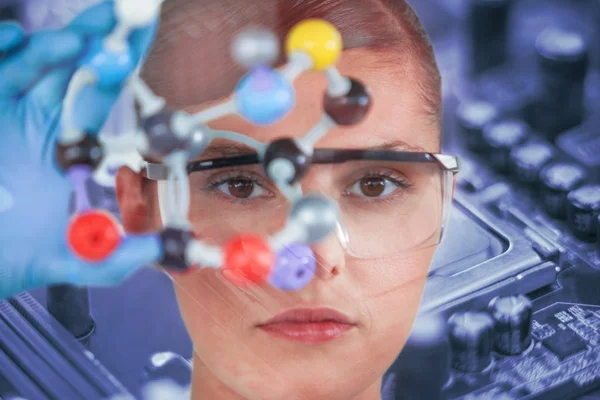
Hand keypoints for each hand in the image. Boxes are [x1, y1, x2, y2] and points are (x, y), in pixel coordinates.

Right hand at [0, 1, 162, 299]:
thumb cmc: (14, 258)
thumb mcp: (73, 261)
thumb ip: (119, 258)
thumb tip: (172, 248)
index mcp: (67, 144)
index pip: (100, 93)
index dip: (121, 60)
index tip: (145, 29)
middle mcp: (34, 121)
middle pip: (68, 67)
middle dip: (93, 36)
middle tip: (122, 11)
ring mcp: (1, 113)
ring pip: (26, 65)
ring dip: (49, 49)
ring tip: (74, 44)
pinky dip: (0, 52)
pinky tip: (11, 39)